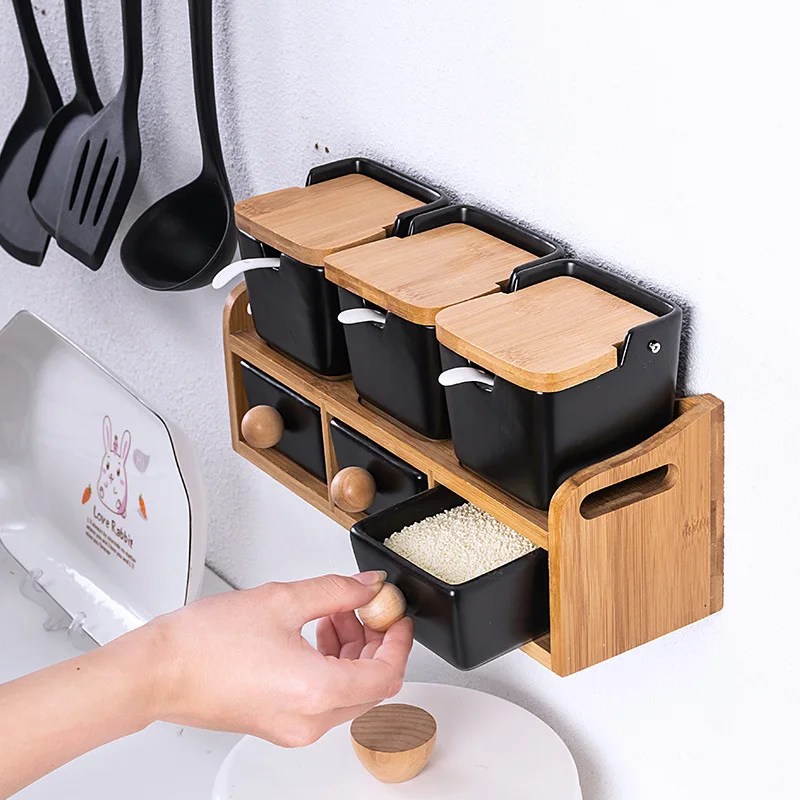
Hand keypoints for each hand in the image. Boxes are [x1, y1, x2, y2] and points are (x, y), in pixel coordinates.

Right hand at [141, 571, 412, 746]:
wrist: (158, 670)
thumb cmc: (205, 643)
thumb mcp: (282, 599)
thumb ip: (336, 590)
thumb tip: (369, 586)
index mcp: (317, 692)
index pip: (387, 674)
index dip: (400, 641)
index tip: (397, 616)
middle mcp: (310, 721)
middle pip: (371, 685)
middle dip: (374, 641)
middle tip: (365, 606)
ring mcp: (294, 728)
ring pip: (348, 692)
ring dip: (352, 651)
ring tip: (334, 612)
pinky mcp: (279, 724)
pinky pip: (323, 698)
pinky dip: (330, 666)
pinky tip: (315, 632)